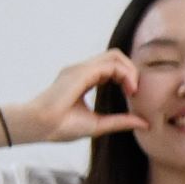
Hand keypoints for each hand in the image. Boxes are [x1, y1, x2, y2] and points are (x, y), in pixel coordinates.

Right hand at [18, 46, 140, 147]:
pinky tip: (129, 89)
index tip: (133, 95)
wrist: (39, 126)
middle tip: (135, 91)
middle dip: (132, 70)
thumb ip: (120, 121)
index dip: (127, 77)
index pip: (112, 67)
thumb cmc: (61, 127)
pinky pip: (110, 64)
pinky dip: (125, 74)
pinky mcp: (80, 72)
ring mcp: (80, 69)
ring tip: (133, 90)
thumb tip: (145, 123)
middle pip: (115, 56)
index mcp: (83, 79)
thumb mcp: (99, 124)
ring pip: (115, 56)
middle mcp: (81, 70)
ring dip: (130, 71)